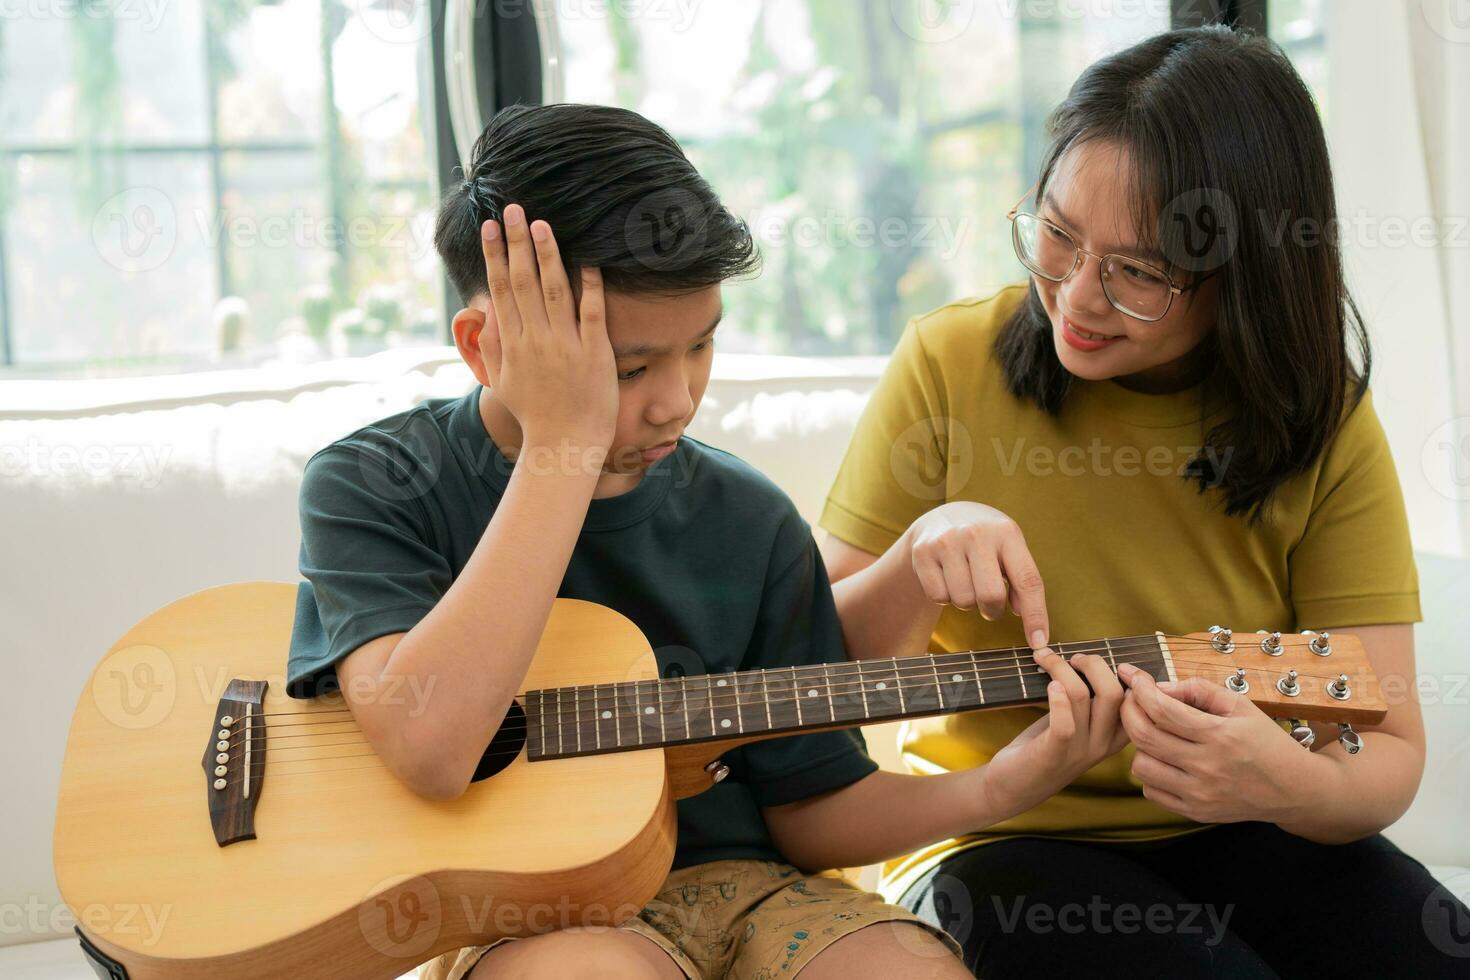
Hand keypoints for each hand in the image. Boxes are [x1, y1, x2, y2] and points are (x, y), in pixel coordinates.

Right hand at [478, 204, 616, 450]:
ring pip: (554, 289)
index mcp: (513, 344)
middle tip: (511, 208)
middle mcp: (536, 339)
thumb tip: (487, 312)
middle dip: (516, 242)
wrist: (565, 444)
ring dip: (548, 254)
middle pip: (524, 281)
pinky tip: (587, 259)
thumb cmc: (535, 415)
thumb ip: (495, 345)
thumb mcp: (503, 381)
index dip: (495, 256)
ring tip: (542, 224)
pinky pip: (592, 312)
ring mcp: (566, 345)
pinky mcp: (594, 352)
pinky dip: (590, 285)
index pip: (501, 289)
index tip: (490, 228)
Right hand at [906, 502, 1048, 648]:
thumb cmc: (987, 542)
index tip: (1039, 642)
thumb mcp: (1010, 551)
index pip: (1027, 581)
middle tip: (990, 605)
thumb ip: (1023, 581)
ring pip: (963, 600)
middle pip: (990, 596)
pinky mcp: (922, 552)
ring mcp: (946, 541)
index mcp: (1007, 532)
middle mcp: (976, 533)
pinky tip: (947, 578)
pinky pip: (938, 596)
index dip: (1035, 615)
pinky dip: (945, 597)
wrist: (944, 517)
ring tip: (967, 583)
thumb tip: (1026, 617)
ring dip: (967, 603)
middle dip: (992, 611)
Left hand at [982, 649, 1128, 817]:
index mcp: (1114, 737)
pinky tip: (1047, 684)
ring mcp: (1078, 752)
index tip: (1107, 658)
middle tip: (1072, 658)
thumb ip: (1090, 701)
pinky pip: (1065, 723)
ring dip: (1060, 667)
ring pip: (1083, 696)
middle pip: (1115, 693)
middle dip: (1094, 664)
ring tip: (1044, 658)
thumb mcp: (1076, 724)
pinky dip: (1057, 697)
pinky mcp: (1053, 755)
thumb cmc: (1044, 746)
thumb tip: (1091, 658)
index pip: (1139, 703)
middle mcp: (1102, 745)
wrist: (1011, 788)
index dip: (1130, 674)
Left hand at [1117, 664, 1314, 824]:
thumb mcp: (1241, 705)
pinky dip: (1150, 773)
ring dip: (1139, 745)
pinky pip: (1151, 791)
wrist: (1294, 789)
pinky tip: (1165, 760)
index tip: (1130, 674)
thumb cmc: (1266, 742)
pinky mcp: (1196, 813)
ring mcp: (1200, 794)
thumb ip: (1199, 689)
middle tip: (1132, 698)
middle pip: (1144, 736)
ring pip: (1141, 766)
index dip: (1139, 688)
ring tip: (1154, 733)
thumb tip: (1160, 687)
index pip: (1162, 710)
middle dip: (1128, 710)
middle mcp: (1208, 767)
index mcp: (1220, 735)